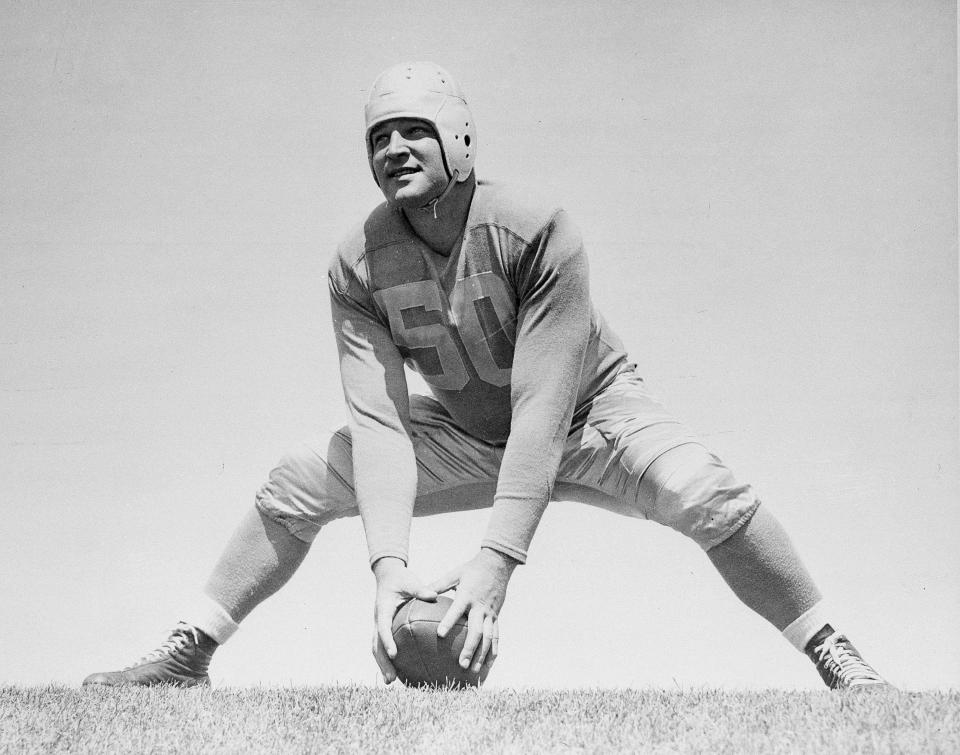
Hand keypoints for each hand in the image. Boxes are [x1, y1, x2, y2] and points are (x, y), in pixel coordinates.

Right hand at [371, 557, 437, 682]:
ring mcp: (379, 625)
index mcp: (383, 610)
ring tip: (390, 681)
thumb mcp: (410, 581)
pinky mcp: (383, 627)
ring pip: (377, 648)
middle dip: (382, 662)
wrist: (388, 575)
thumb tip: (434, 595)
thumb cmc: (400, 579)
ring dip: (382, 664)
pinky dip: (387, 658)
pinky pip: (383, 645)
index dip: (388, 642)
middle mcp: (378, 620)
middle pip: (376, 645)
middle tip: (390, 679)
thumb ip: (420, 589)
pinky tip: (397, 670)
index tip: (395, 654)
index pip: (383, 628)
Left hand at [429, 547, 517, 672]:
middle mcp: (480, 607)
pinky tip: (489, 664)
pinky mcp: (496, 616)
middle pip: (476, 631)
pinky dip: (493, 650)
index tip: (440, 635)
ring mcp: (490, 613)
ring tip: (473, 670)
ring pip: (488, 638)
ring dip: (481, 655)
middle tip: (460, 664)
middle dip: (469, 649)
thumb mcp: (454, 574)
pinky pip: (497, 636)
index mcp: (467, 596)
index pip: (457, 611)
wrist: (497, 564)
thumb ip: (438, 584)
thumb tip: (421, 593)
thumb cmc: (472, 569)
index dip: (449, 622)